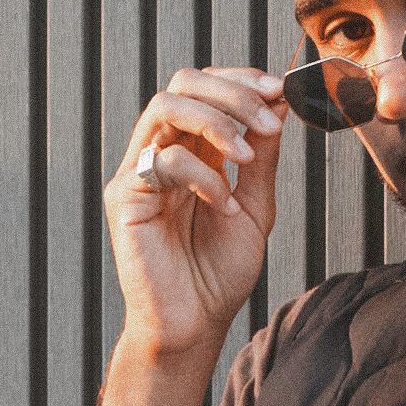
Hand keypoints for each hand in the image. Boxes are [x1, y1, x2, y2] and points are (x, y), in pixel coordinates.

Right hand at [105, 67, 286, 359]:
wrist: (193, 324)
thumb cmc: (219, 273)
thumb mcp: (256, 208)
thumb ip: (262, 159)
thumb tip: (277, 107)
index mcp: (192, 150)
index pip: (208, 90)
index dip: (242, 81)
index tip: (281, 90)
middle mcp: (161, 152)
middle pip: (183, 83)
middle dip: (231, 91)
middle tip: (267, 115)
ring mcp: (139, 171)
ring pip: (166, 106)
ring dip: (216, 120)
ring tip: (246, 155)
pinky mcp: (125, 196)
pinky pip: (162, 159)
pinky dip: (202, 175)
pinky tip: (222, 206)